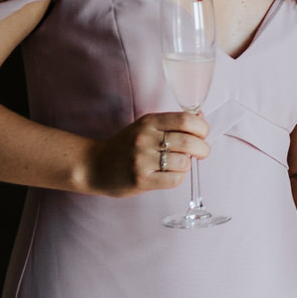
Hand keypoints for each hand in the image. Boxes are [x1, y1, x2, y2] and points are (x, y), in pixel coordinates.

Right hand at [86, 111, 208, 196]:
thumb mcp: (146, 126)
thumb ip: (172, 123)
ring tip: (180, 164)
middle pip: (189, 142)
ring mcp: (142, 160)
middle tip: (201, 152)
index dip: (201, 128)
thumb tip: (201, 117)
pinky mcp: (141, 180)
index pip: (186, 120)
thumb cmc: (125, 146)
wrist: (93, 166)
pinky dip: (178, 177)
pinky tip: (170, 175)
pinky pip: (174, 180)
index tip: (202, 135)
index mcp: (149, 122)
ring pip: (184, 162)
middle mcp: (145, 138)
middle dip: (203, 149)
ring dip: (188, 164)